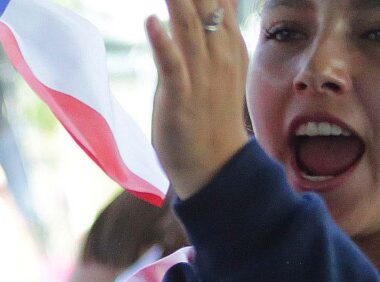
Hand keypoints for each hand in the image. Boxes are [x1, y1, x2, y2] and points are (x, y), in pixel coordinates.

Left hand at [145, 0, 253, 198]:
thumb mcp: (219, 65)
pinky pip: (172, 66)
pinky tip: (150, 22)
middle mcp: (218, 54)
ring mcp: (201, 76)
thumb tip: (218, 2)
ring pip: (189, 27)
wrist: (216, 166)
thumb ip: (217, 30)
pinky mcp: (181, 98)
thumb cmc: (210, 116)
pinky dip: (162, 43)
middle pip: (206, 3)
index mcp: (228, 45)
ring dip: (176, 0)